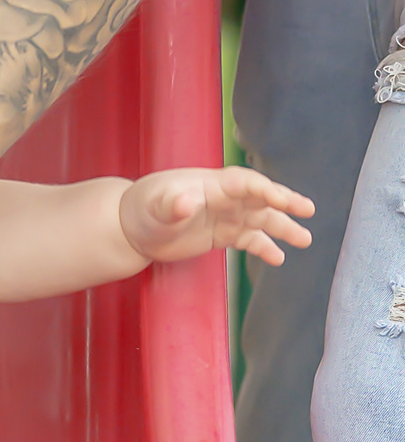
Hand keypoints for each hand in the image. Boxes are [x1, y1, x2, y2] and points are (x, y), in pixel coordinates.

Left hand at [120, 166, 312, 266]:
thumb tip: (186, 204)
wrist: (133, 227)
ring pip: (260, 220)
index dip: (263, 189)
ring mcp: (224, 216)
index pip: (244, 183)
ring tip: (305, 240)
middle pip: (260, 198)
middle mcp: (224, 198)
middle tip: (308, 210)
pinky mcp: (221, 234)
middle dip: (285, 202)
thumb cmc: (144, 209)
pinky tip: (278, 259)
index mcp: (211, 184)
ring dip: (282, 228)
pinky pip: (248, 240)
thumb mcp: (156, 207)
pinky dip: (264, 248)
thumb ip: (172, 205)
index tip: (281, 199)